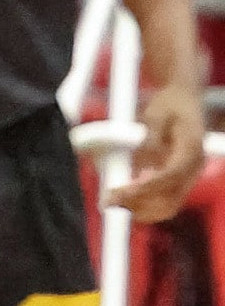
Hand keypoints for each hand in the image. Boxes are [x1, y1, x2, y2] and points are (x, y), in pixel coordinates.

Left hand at [107, 81, 206, 220]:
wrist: (185, 98)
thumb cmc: (170, 103)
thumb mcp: (156, 114)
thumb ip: (150, 141)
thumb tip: (143, 168)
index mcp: (191, 150)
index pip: (170, 177)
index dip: (146, 188)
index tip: (122, 193)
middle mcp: (194, 168)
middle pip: (170, 199)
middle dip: (140, 205)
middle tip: (110, 201)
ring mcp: (190, 176)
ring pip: (169, 204)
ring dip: (141, 208)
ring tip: (113, 201)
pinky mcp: (181, 178)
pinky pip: (166, 198)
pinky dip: (146, 202)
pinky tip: (125, 197)